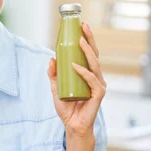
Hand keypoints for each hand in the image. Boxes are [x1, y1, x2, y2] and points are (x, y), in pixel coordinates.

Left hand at [47, 22, 106, 137]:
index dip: (87, 39)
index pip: (89, 53)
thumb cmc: (67, 107)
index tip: (82, 25)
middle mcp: (96, 77)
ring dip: (87, 52)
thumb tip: (51, 58)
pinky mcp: (98, 94)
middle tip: (83, 26)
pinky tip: (75, 66)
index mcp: (88, 74)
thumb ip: (53, 74)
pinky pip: (91, 80)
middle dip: (90, 39)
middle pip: (94, 54)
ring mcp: (99, 85)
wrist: (72, 125)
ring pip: (95, 64)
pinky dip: (83, 72)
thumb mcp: (55, 88)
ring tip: (79, 41)